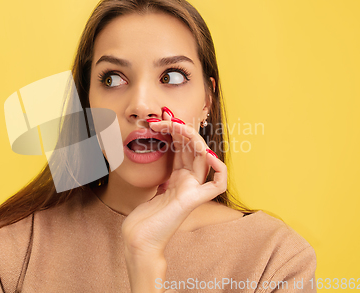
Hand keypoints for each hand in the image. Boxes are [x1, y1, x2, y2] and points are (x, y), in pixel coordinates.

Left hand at [122, 107, 226, 291]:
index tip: (158, 121)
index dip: (174, 131)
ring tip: (175, 125)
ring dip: (192, 137)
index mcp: (178, 178)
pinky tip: (208, 155)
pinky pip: (218, 184)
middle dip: (179, 128)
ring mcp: (192, 190)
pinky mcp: (193, 200)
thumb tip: (155, 154)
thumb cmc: (143, 219)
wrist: (139, 240)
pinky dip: (220, 169)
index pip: (183, 148)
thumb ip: (159, 172)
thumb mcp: (149, 187)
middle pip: (193, 148)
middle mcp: (188, 182)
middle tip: (161, 119)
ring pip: (204, 157)